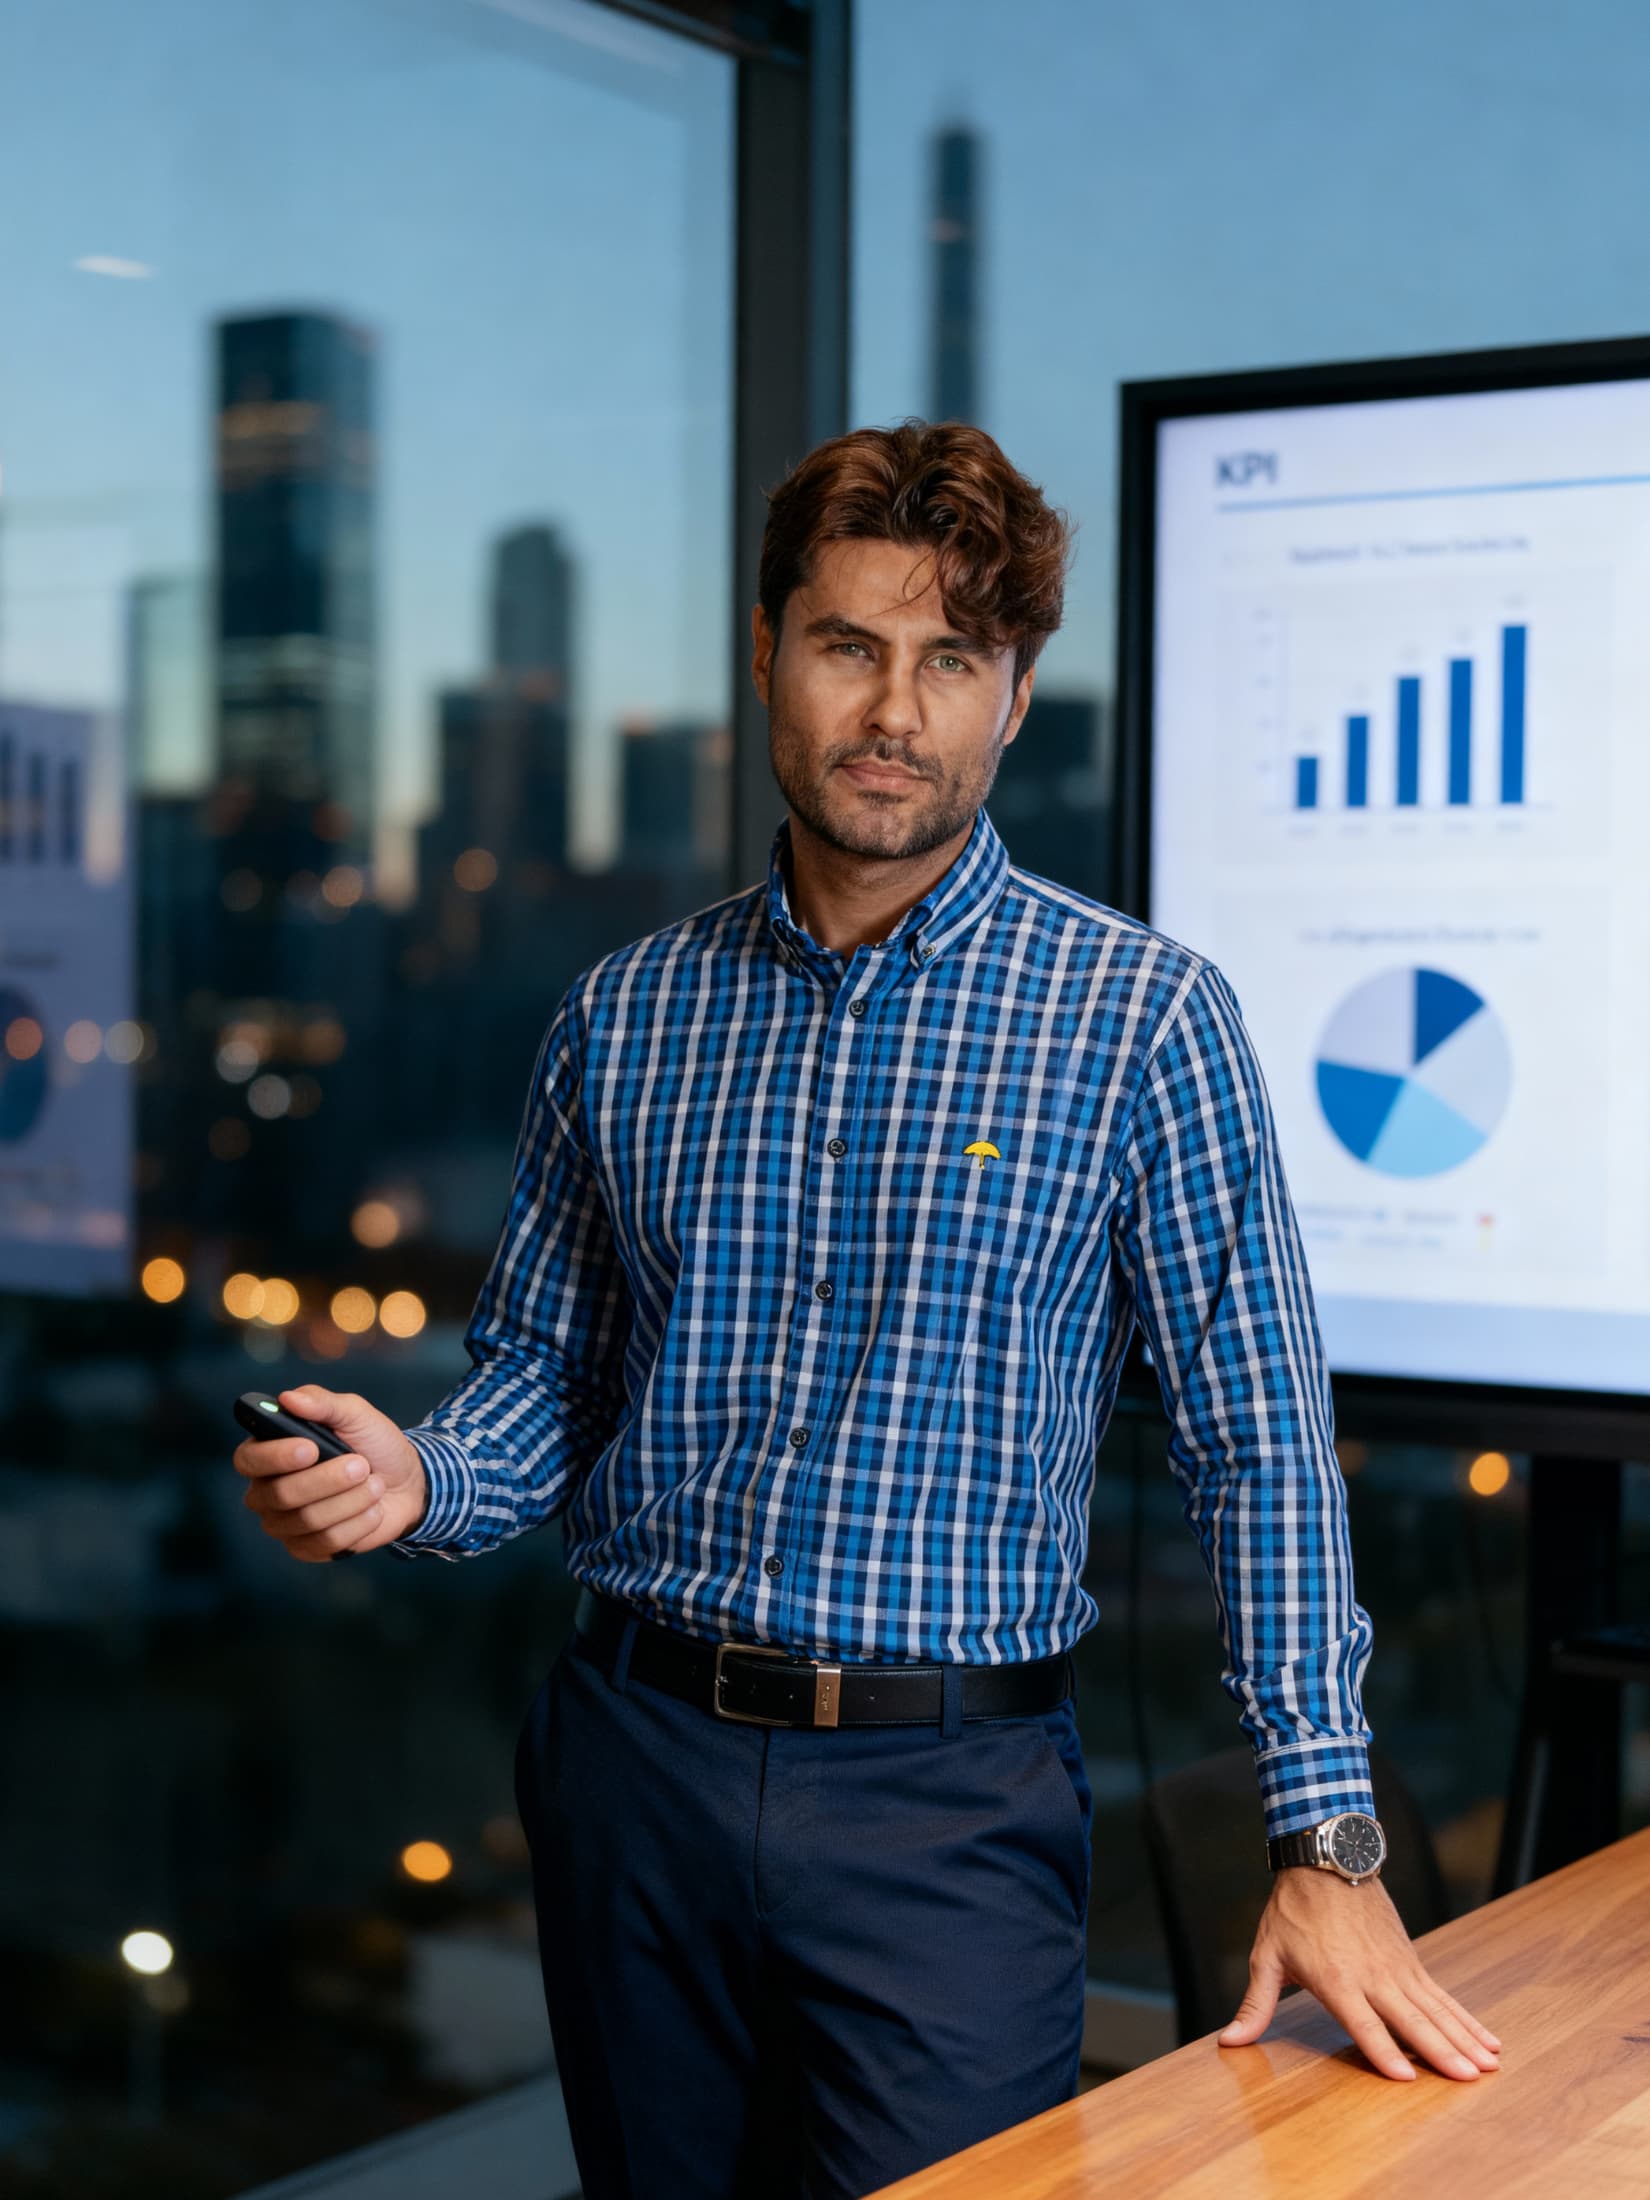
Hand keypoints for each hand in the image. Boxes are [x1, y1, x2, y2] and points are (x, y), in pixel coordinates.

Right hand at [232, 1385, 429, 1561]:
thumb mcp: (355, 1414)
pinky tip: (372, 1509)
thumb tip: (288, 1398)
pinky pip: (325, 1543)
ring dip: (350, 1500)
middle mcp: (266, 1490)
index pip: (248, 1459)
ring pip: (306, 1520)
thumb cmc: (372, 1444)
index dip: (275, 1457)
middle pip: (280, 1494)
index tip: (310, 1448)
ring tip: (374, 1484)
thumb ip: (323, 1403)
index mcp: (269, 1452)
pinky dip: (358, 1524)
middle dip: (327, 1479)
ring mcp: (284, 1523)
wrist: (406, 1482)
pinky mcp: (306, 1548)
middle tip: (361, 1465)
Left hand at [1218, 1867, 1502, 2081]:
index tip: (1406, 2077)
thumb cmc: (1292, 1911)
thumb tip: (1229, 2041)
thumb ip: (1255, 2004)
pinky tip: (1487, 2040)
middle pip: (1411, 2020)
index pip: (1363, 2022)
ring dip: (1463, 2038)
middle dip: (1440, 2051)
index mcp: (1336, 1979)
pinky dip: (1466, 2018)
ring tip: (1489, 2065)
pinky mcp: (1411, 1960)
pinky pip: (1442, 1995)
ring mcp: (1397, 1967)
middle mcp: (1373, 1976)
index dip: (1382, 2050)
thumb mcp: (1266, 1956)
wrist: (1327, 1859)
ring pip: (1436, 2009)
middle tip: (1468, 2078)